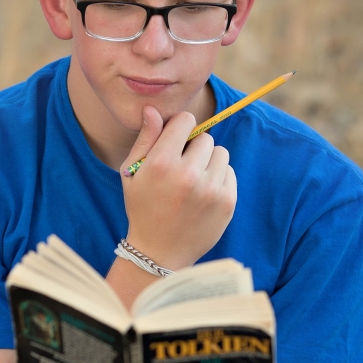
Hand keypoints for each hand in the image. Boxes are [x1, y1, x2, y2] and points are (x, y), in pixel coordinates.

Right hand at [121, 106, 236, 270]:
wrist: (159, 253)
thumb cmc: (142, 208)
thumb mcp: (132, 173)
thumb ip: (145, 139)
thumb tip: (154, 109)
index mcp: (162, 163)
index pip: (185, 121)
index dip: (180, 128)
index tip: (176, 141)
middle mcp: (188, 174)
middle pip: (205, 137)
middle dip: (194, 148)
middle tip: (181, 168)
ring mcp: (210, 190)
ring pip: (220, 153)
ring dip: (209, 162)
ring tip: (193, 181)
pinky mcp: (227, 202)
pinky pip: (229, 172)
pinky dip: (218, 179)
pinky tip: (202, 195)